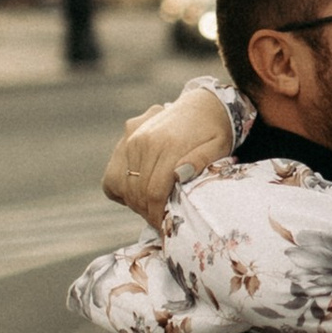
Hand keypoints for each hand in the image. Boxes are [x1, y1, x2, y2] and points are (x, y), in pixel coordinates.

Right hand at [103, 85, 234, 228]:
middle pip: (137, 191)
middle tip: (161, 221)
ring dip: (134, 202)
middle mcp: (144, 140)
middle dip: (147, 212)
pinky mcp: (126, 137)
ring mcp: (131, 137)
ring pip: (122, 184)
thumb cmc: (215, 132)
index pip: (154, 192)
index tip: (165, 228)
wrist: (204, 104)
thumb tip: (179, 175)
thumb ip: (201, 162)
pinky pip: (112, 174)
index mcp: (169, 145)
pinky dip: (120, 188)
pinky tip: (140, 190)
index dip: (158, 214)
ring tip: (153, 206)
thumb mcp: (218, 147)